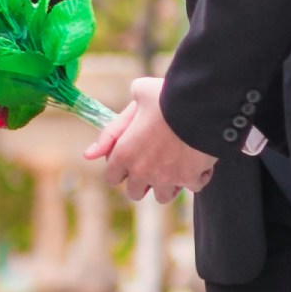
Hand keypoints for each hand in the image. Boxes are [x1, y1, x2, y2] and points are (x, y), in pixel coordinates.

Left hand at [87, 77, 217, 201]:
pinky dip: (196, 177)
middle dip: (143, 181)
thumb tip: (90, 153)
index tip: (131, 159)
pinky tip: (199, 161)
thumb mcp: (137, 96)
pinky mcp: (190, 178)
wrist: (200, 102)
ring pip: (162, 196)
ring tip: (176, 164)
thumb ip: (117, 125)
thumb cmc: (166, 95)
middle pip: (135, 193)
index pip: (112, 178)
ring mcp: (166, 178)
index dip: (120, 170)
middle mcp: (142, 171)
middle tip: (154, 163)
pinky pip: (193, 187)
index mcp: (124, 153)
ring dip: (168, 184)